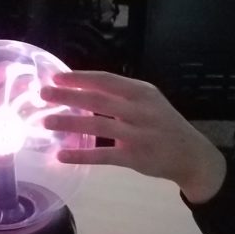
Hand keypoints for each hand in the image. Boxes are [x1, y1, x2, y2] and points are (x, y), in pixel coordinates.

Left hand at [41, 72, 225, 202]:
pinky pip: (103, 155)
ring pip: (97, 125)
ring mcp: (138, 134)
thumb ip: (122, 96)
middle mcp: (140, 110)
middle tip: (43, 95)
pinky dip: (81, 154)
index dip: (80, 77)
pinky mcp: (135, 157)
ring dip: (69, 123)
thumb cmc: (164, 125)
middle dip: (67, 96)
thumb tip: (83, 89)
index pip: (106, 79)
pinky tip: (61, 155)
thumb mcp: (149, 102)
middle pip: (97, 99)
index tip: (56, 76)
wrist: (191, 155)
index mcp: (142, 92)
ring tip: (45, 122)